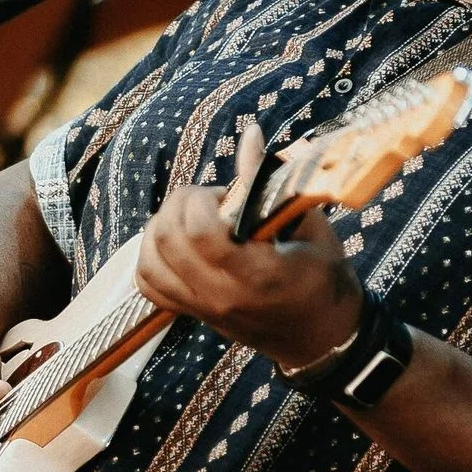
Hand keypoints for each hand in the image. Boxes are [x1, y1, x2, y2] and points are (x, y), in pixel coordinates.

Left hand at [136, 123, 362, 371]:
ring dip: (163, 227)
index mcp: (256, 275)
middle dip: (181, 205)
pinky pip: (148, 283)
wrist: (319, 337)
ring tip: (193, 221)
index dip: (201, 201)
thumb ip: (272, 183)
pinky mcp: (191, 313)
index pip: (200, 232)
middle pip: (167, 240)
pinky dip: (152, 256)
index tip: (224, 195)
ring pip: (149, 260)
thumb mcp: (309, 226)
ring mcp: (202, 308)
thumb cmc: (323, 278)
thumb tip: (250, 135)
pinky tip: (178, 244)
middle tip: (210, 203)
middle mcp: (221, 295)